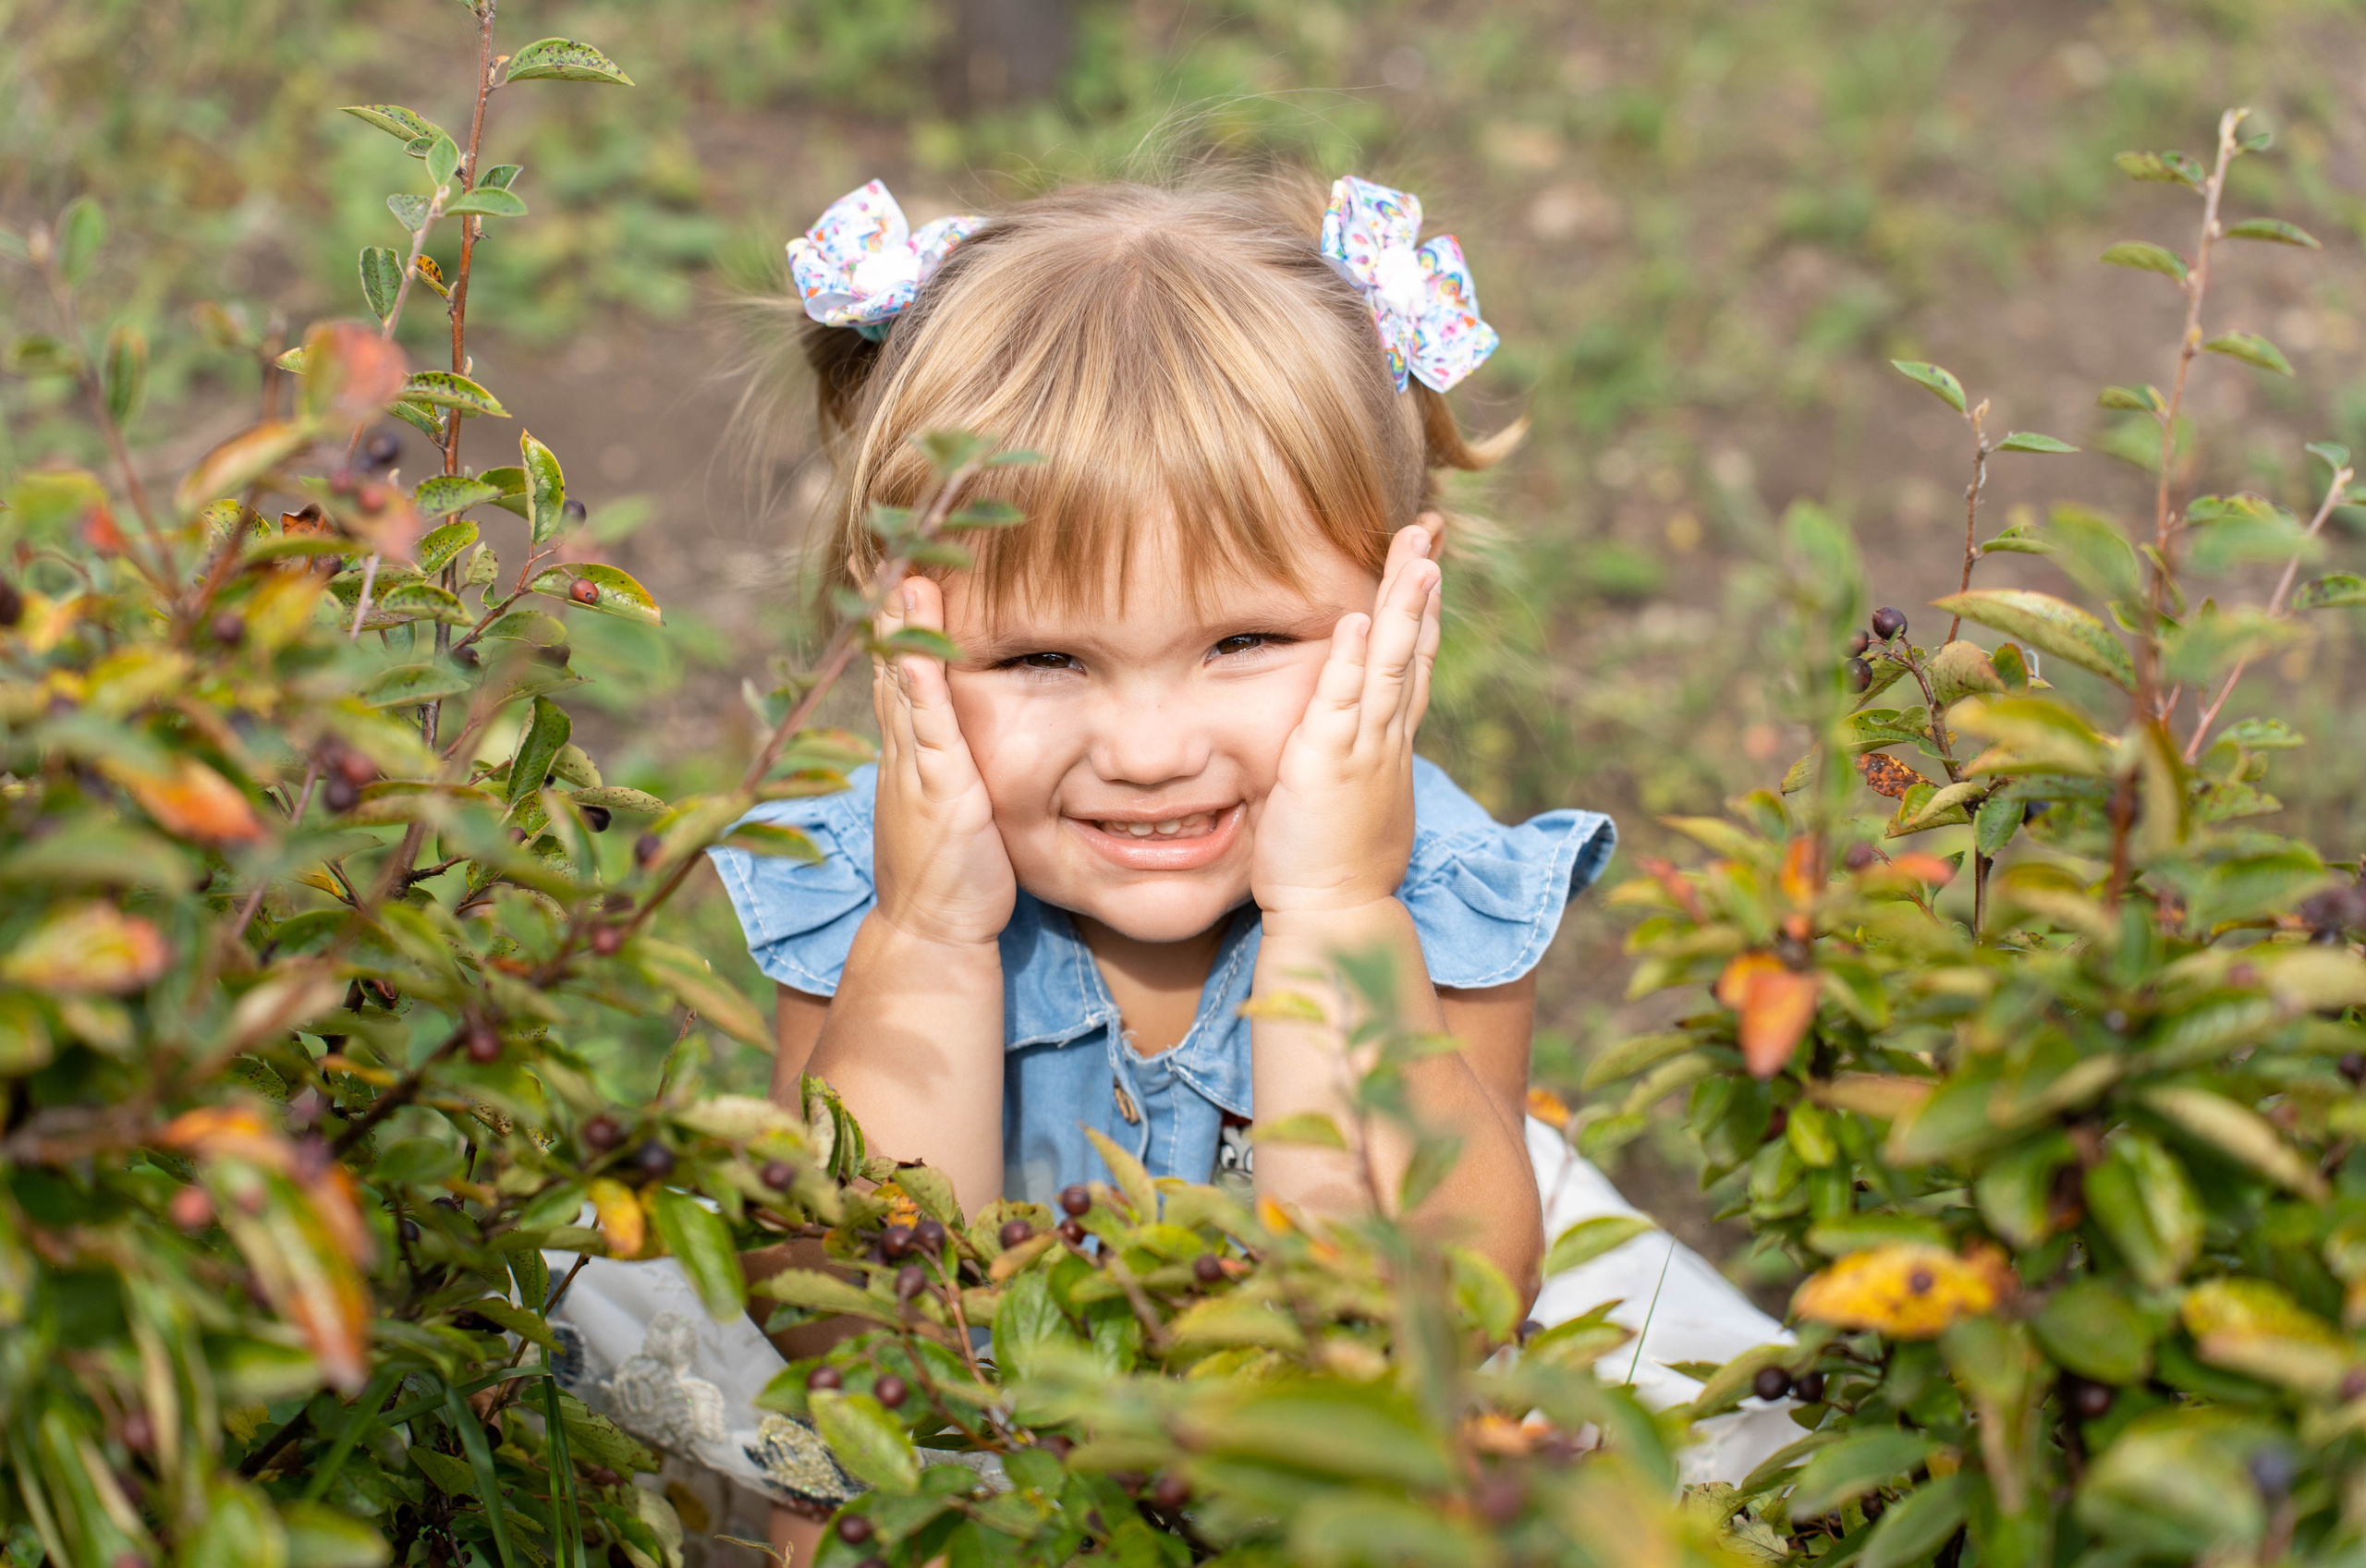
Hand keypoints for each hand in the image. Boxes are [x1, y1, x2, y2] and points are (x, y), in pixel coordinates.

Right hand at [867, 575, 1015, 948]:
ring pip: (901, 681)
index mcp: (908, 746)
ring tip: (898, 569)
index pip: (895, 665)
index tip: (885, 561)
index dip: (889, 616)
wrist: (934, 931)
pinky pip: (926, 726)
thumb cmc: (952, 869)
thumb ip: (950, 756)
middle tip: (878, 541)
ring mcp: (916, 765)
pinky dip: (917, 684)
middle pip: (887, 660)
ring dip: (897, 627)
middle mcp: (902, 747)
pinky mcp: (940, 788)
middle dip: (882, 601)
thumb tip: (952, 726)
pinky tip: (913, 648)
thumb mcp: (950, 797)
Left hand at [1250, 521, 1442, 916]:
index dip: (1420, 612)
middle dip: (1420, 587)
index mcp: (1390, 745)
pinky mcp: (1328, 765)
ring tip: (1414, 554)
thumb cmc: (1333, 870)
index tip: (1427, 563)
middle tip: (1428, 530)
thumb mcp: (1351, 803)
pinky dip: (1353, 660)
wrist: (1335, 916)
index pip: (1412, 664)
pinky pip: (1343, 703)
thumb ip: (1348, 763)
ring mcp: (1363, 750)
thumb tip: (1340, 746)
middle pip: (1413, 648)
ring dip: (1402, 606)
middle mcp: (1386, 739)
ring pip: (1391, 664)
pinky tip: (1358, 620)